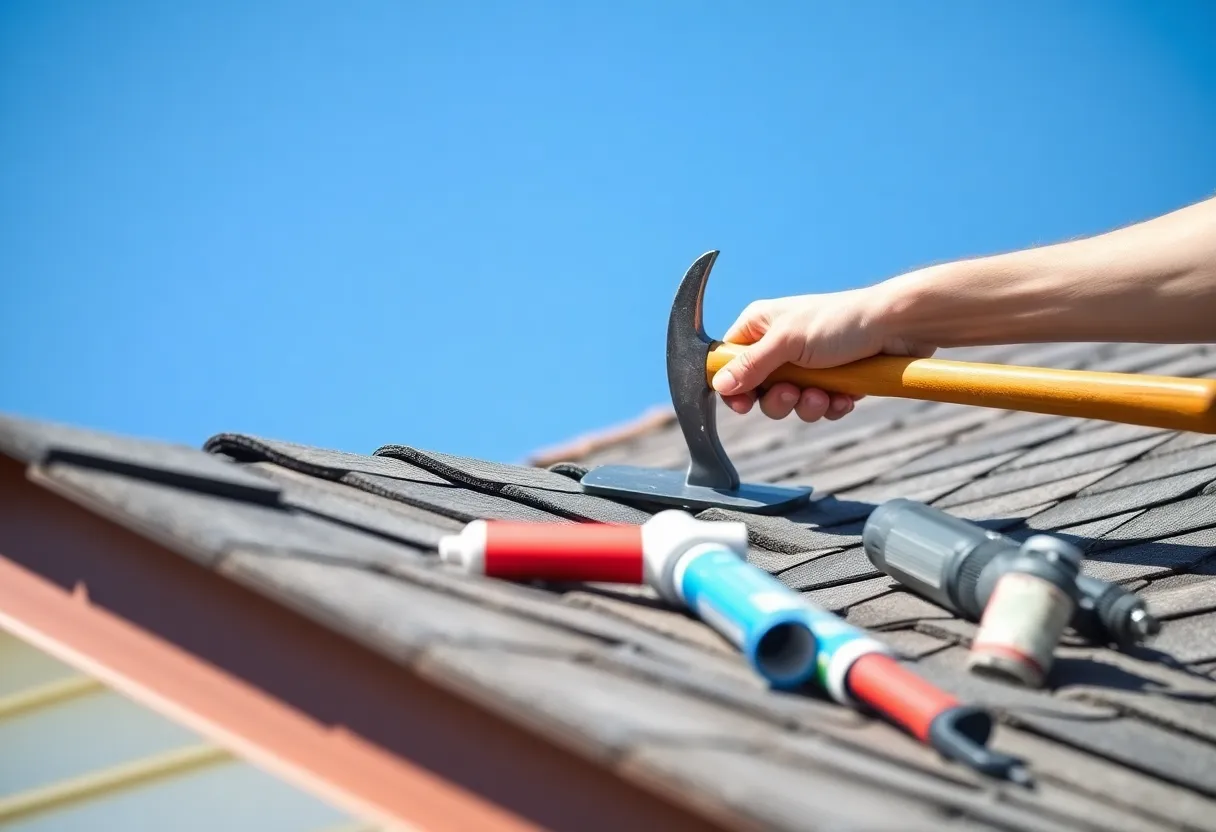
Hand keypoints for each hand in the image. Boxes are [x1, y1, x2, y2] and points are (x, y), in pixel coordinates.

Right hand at [712, 284, 936, 421]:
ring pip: (790, 403)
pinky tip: (844, 397)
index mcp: (761, 326)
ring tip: (826, 395)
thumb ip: (751, 365)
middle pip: (758, 389)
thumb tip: (718, 384)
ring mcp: (807, 364)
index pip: (729, 360)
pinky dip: (830, 406)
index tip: (743, 404)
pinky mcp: (833, 380)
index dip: (732, 385)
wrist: (898, 327)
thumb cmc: (842, 322)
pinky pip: (819, 407)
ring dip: (807, 406)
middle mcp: (780, 345)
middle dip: (778, 399)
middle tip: (793, 394)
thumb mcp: (787, 341)